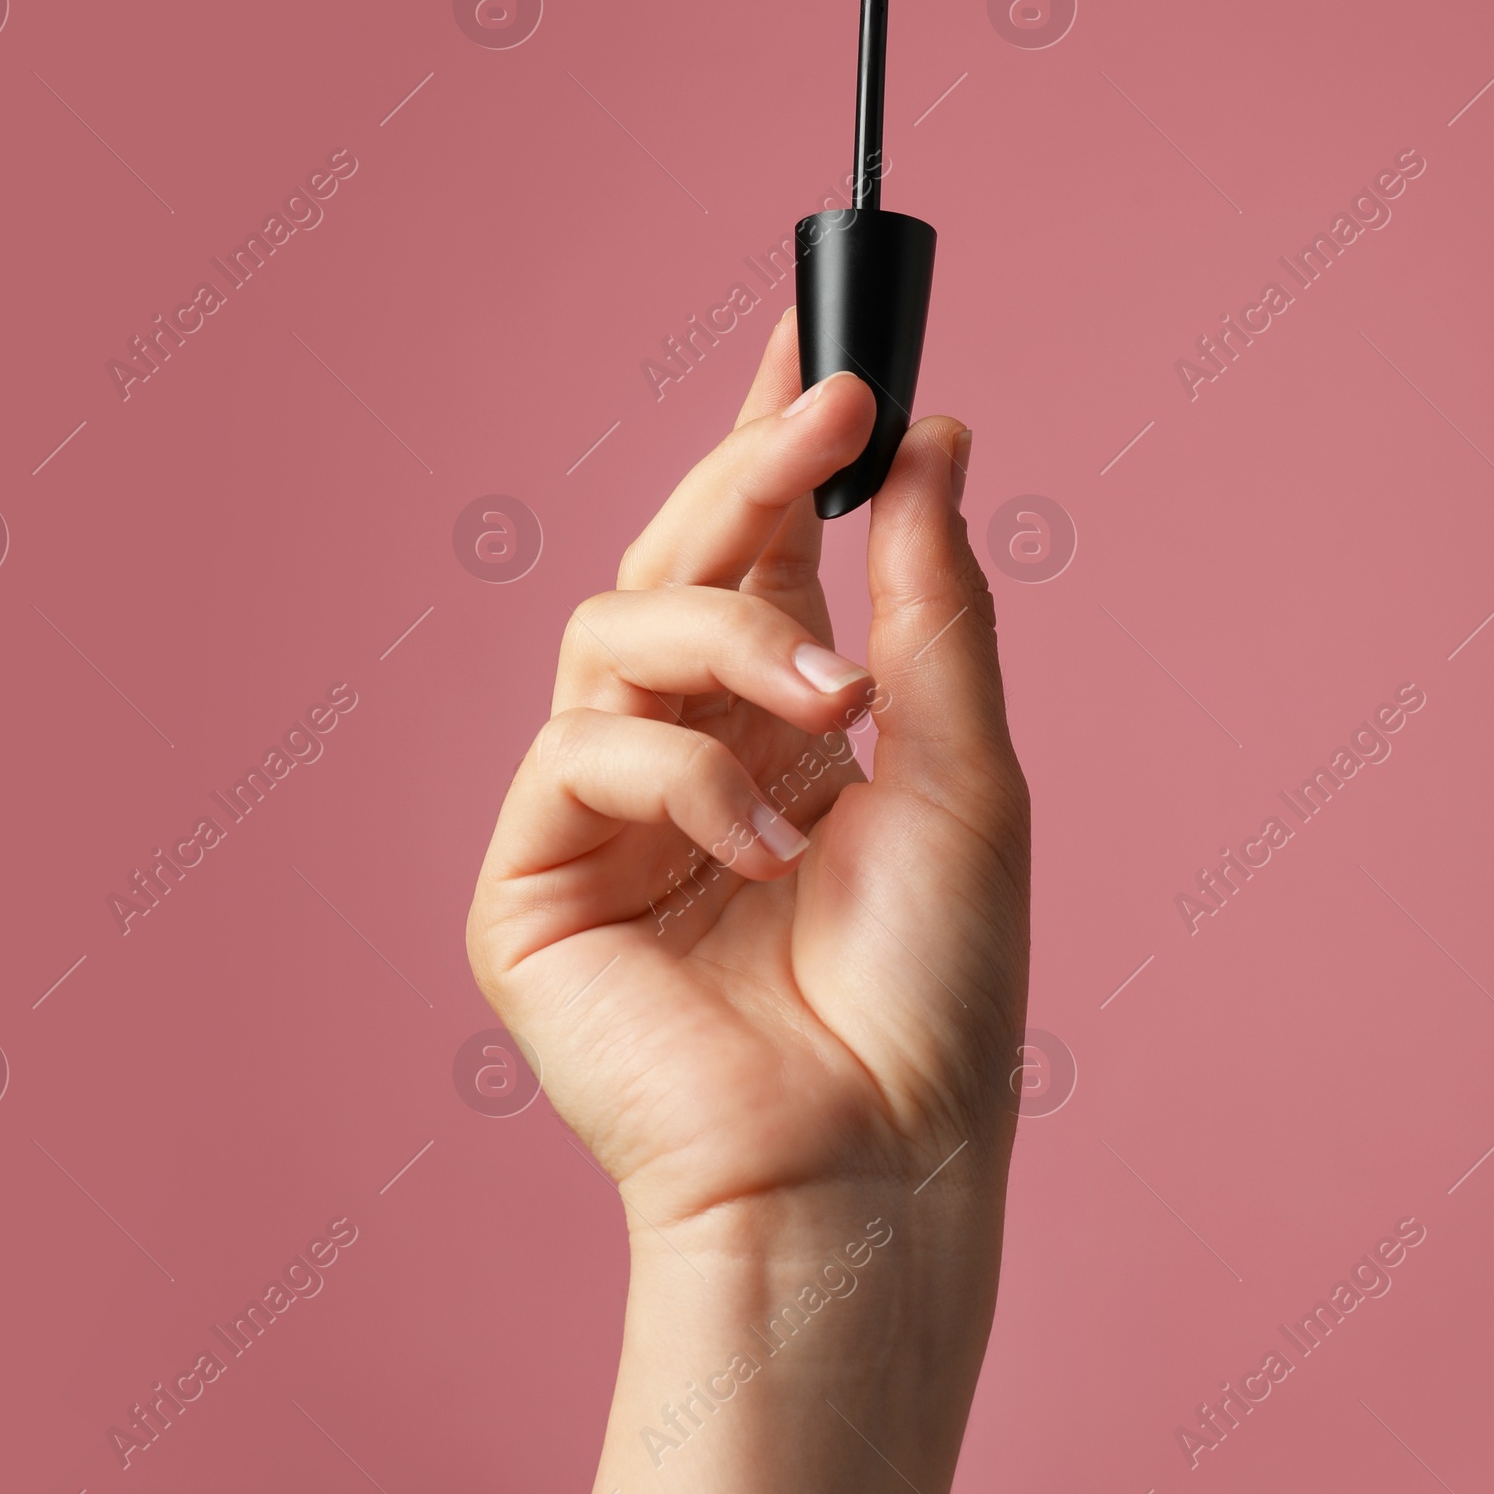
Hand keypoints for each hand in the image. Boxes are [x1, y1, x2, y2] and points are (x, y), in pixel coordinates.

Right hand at [466, 312, 1028, 1289]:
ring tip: (835, 712)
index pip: (756, 555)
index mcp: (780, 731)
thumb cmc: (932, 992)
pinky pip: (578, 752)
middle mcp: (684, 759)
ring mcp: (599, 822)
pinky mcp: (530, 888)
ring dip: (727, 641)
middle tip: (831, 406)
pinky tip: (767, 846)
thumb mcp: (962, 769)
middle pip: (672, 564)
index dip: (772, 444)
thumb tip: (932, 441)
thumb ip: (932, 605)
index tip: (817, 330)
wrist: (874, 1163)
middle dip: (747, 477)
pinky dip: (683, 774)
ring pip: (610, 632)